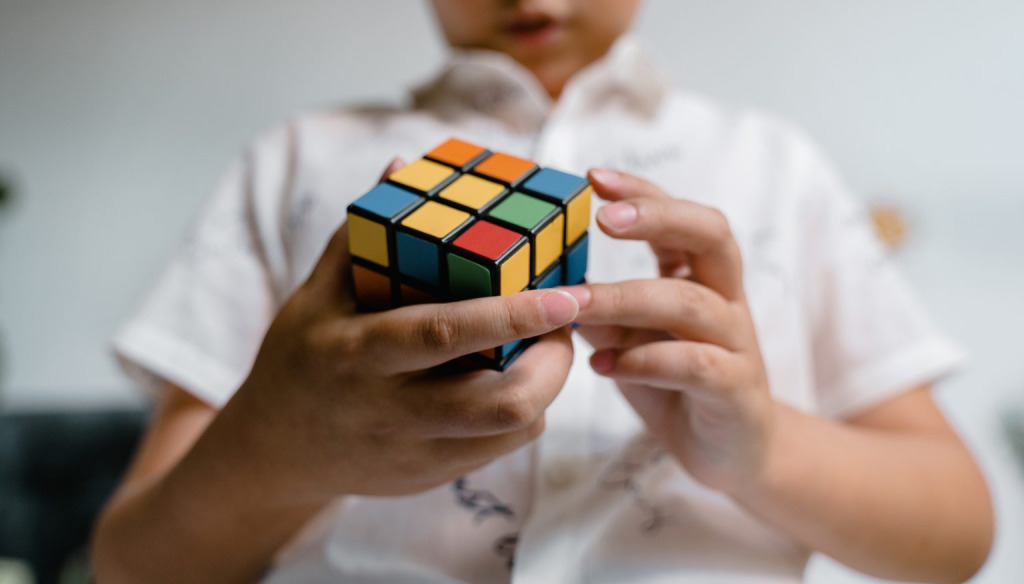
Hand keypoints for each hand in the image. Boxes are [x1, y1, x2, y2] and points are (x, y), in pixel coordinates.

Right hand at [217, 159, 578, 505]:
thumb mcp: (315, 294)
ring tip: (546, 346)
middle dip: (554, 362)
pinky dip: (524, 411)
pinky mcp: (431, 477)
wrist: (273, 453)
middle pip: (499, 403)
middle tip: (565, 320)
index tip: (566, 294)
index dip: (512, 315)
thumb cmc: (299, 357)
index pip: (445, 334)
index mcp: (359, 353)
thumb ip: (363, 234)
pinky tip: (514, 379)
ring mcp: (414, 453)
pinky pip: (500, 449)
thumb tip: (403, 165)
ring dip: (547, 386)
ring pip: (510, 430)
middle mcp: (389, 410)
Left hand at [563, 168, 774, 494]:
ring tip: (574, 305)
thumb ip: (598, 311)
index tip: (593, 177)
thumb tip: (540, 283)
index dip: (642, 193)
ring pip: (691, 302)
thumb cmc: (674, 383)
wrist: (731, 450)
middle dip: (657, 218)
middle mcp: (725, 298)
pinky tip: (603, 365)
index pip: (680, 216)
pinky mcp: (735, 389)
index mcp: (701, 276)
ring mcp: (736, 342)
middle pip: (711, 234)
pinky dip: (645, 361)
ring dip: (626, 298)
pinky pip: (696, 365)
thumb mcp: (627, 339)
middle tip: (603, 218)